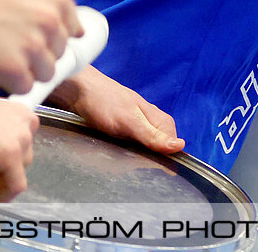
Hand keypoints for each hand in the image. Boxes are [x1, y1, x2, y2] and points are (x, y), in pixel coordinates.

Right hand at [0, 0, 80, 95]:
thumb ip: (49, 3)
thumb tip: (76, 28)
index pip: (70, 32)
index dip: (50, 39)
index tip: (33, 40)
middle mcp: (51, 21)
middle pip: (58, 54)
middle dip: (38, 55)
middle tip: (10, 48)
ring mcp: (34, 46)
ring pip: (46, 74)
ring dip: (27, 72)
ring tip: (1, 58)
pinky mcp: (16, 70)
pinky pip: (26, 87)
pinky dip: (11, 84)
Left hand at [47, 65, 184, 154]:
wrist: (78, 89)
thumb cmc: (104, 102)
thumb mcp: (129, 122)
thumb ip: (153, 136)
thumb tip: (180, 146)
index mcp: (157, 118)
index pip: (172, 145)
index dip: (165, 158)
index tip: (151, 167)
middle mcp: (150, 119)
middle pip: (159, 146)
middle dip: (149, 157)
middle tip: (131, 162)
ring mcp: (136, 121)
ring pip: (145, 144)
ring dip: (135, 154)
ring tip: (121, 158)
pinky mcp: (122, 124)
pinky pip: (131, 142)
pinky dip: (124, 149)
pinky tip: (115, 151)